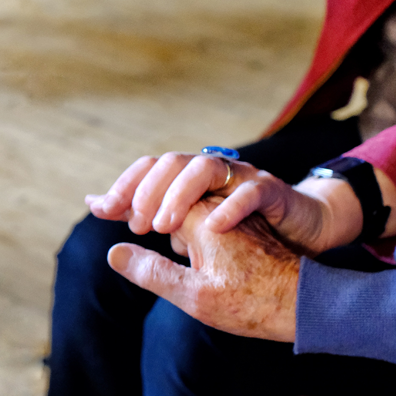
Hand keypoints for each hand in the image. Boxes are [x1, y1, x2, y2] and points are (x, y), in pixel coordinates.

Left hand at [85, 151, 339, 256]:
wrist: (299, 234)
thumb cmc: (236, 232)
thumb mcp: (184, 226)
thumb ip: (142, 213)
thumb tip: (96, 205)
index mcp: (187, 177)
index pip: (149, 167)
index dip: (123, 185)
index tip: (100, 210)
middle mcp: (211, 171)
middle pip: (173, 162)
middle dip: (148, 191)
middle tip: (135, 224)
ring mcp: (242, 176)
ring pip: (207, 168)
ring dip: (180, 195)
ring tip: (163, 227)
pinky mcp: (273, 191)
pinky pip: (252, 191)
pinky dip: (232, 207)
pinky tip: (212, 228)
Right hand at [108, 199, 298, 342]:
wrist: (307, 302)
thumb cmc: (255, 303)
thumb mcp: (197, 296)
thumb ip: (153, 273)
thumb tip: (114, 252)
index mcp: (201, 216)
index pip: (149, 195)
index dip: (119, 200)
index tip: (93, 206)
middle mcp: (212, 206)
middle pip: (161, 183)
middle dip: (129, 193)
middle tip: (100, 207)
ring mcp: (223, 213)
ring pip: (177, 192)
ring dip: (147, 198)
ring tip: (120, 212)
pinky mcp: (233, 225)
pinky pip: (192, 205)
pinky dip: (168, 208)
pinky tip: (157, 229)